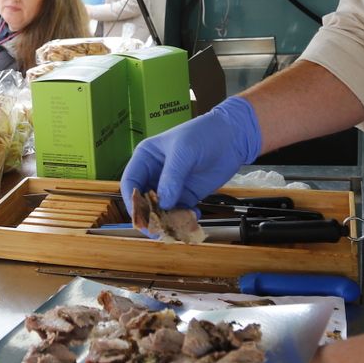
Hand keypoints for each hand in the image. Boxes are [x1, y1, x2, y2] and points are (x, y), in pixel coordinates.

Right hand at [120, 95, 261, 215]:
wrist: (233, 137)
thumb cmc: (204, 134)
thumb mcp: (183, 152)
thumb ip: (172, 177)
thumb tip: (163, 203)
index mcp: (146, 158)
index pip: (130, 183)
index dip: (132, 200)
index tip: (140, 215)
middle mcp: (155, 174)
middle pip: (143, 201)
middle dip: (149, 216)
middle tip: (158, 228)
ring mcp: (171, 187)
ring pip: (161, 210)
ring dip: (167, 221)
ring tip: (178, 225)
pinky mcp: (187, 196)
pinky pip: (180, 213)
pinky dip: (184, 219)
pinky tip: (194, 217)